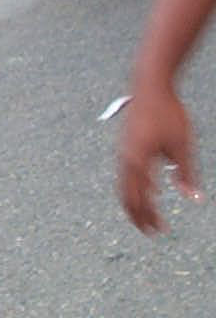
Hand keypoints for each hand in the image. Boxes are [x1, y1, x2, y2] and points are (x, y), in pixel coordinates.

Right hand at [116, 81, 203, 232]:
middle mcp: (126, 159)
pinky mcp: (126, 146)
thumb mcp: (183, 146)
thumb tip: (194, 199)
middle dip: (138, 215)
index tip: (160, 230)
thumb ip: (186, 174)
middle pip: (127, 196)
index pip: (141, 199)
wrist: (150, 86)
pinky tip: (148, 189)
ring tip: (145, 215)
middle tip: (150, 231)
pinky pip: (125, 174)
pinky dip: (133, 188)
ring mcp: (123, 152)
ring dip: (133, 203)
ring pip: (123, 186)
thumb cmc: (169, 114)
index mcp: (138, 162)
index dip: (150, 216)